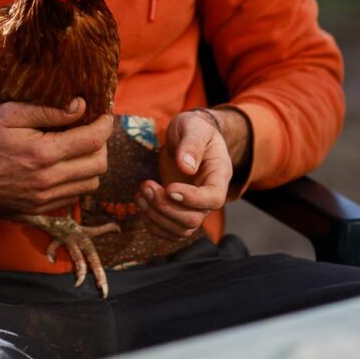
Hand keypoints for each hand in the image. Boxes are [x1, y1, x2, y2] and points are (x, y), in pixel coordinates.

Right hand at [0, 99, 112, 212]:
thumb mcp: (12, 113)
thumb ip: (49, 110)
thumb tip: (81, 106)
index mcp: (43, 154)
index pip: (93, 140)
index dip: (104, 124)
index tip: (104, 114)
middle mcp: (47, 181)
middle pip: (99, 164)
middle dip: (102, 143)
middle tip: (92, 128)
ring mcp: (44, 199)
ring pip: (91, 183)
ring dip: (92, 163)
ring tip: (80, 145)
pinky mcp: (39, 209)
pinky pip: (74, 196)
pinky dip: (78, 179)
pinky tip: (65, 163)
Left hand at [134, 109, 232, 240]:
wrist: (189, 136)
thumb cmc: (193, 129)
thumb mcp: (193, 127)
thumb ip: (192, 144)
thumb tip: (186, 167)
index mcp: (219, 175)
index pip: (213, 199)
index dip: (191, 199)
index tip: (169, 188)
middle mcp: (209, 196)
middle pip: (193, 219)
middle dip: (165, 207)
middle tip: (146, 186)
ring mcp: (195, 206)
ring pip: (180, 229)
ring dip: (156, 216)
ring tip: (140, 193)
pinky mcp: (180, 210)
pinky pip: (170, 231)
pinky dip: (153, 223)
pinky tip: (141, 203)